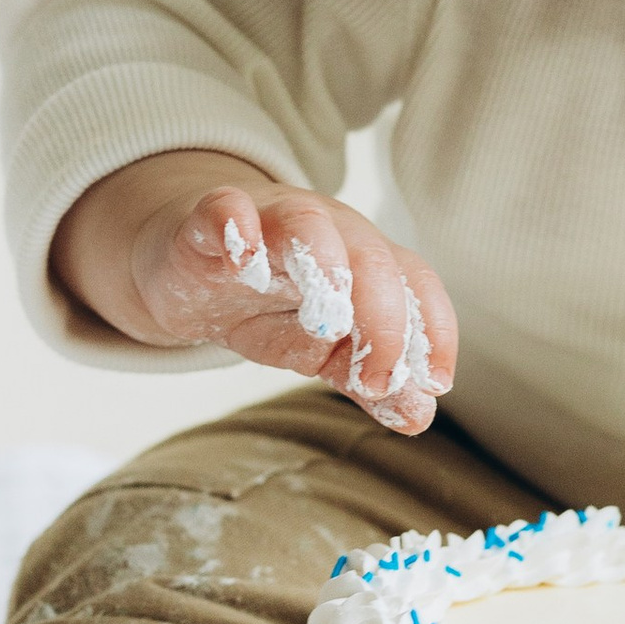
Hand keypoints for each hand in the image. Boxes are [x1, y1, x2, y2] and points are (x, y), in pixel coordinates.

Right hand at [54, 153, 456, 435]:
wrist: (189, 269)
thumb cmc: (267, 305)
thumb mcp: (320, 349)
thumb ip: (364, 379)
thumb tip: (418, 415)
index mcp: (365, 261)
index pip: (415, 282)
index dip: (434, 329)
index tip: (435, 383)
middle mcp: (329, 231)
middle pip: (371, 256)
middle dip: (383, 317)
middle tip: (373, 378)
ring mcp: (269, 220)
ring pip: (310, 223)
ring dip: (327, 268)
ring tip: (327, 323)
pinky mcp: (210, 222)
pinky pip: (226, 208)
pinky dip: (236, 226)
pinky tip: (242, 258)